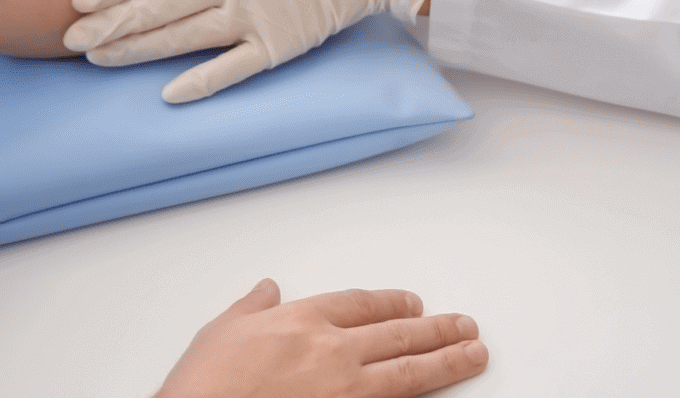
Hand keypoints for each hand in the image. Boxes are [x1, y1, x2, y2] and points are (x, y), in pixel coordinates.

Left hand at [66, 0, 441, 102]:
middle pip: (155, 9)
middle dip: (107, 25)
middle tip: (68, 40)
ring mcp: (253, 17)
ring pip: (181, 40)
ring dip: (136, 52)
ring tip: (98, 60)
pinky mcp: (279, 45)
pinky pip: (231, 69)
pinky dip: (200, 83)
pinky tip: (168, 95)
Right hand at [156, 279, 487, 397]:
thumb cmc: (205, 385)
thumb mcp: (220, 330)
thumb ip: (251, 308)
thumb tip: (266, 292)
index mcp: (302, 319)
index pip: (362, 303)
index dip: (391, 302)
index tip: (411, 303)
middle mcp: (331, 350)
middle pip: (398, 333)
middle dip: (436, 328)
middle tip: (463, 325)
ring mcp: (344, 390)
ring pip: (410, 370)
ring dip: (448, 359)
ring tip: (474, 352)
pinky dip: (421, 397)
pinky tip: (440, 394)